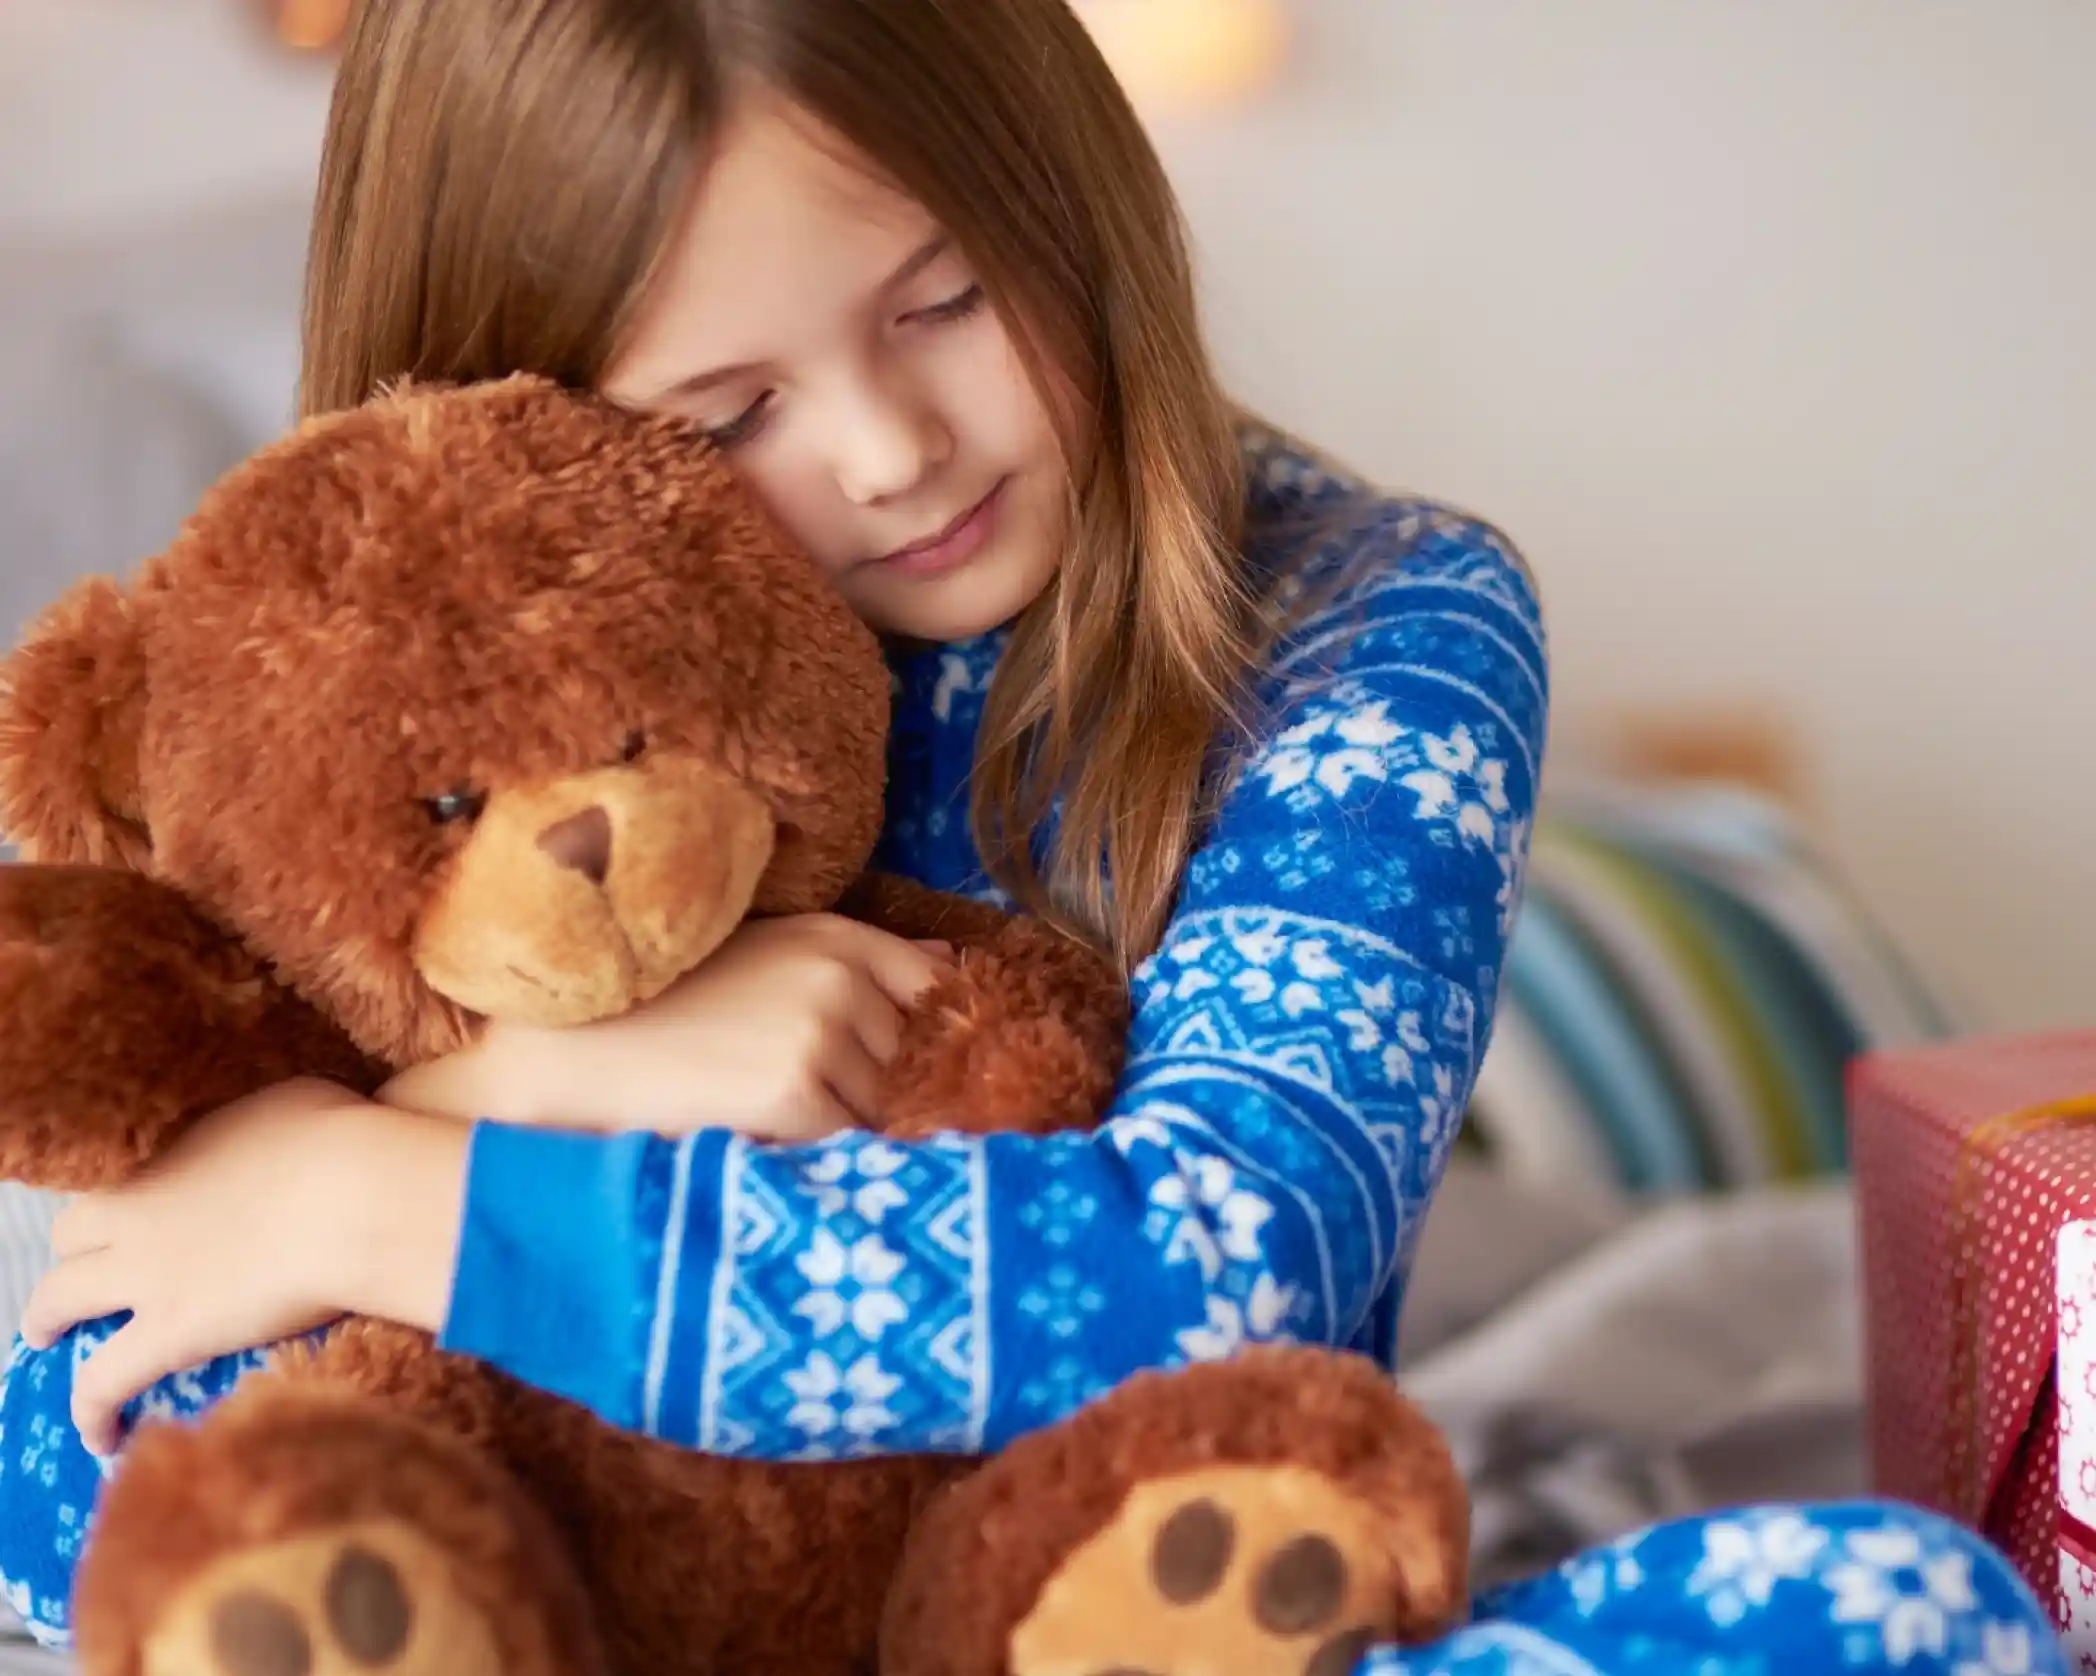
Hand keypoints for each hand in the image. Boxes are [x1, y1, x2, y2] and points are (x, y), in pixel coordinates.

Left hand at [18, 1079, 466, 1454]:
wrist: (356, 1195)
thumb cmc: (346, 1139)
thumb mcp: (301, 1103)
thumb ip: (270, 1125)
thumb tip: (278, 1134)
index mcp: (183, 1152)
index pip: (140, 1175)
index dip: (144, 1198)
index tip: (165, 1214)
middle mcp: (146, 1208)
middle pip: (75, 1230)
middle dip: (77, 1250)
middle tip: (90, 1271)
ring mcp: (148, 1272)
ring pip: (58, 1298)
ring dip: (47, 1318)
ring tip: (48, 1338)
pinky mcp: (166, 1333)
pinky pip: (101, 1382)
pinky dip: (91, 1411)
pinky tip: (101, 1436)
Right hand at [381, 913, 952, 1142]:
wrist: (572, 1048)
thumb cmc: (668, 1005)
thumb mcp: (769, 955)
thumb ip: (857, 963)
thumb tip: (955, 967)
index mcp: (837, 938)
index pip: (937, 990)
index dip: (937, 1039)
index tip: (926, 1072)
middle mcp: (840, 978)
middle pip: (918, 1058)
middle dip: (898, 1092)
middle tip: (844, 1114)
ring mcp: (821, 1034)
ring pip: (886, 1107)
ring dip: (860, 1130)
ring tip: (797, 1131)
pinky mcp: (794, 1093)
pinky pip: (848, 1144)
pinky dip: (827, 1157)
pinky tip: (780, 1148)